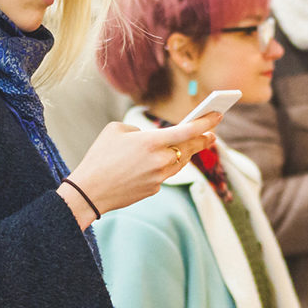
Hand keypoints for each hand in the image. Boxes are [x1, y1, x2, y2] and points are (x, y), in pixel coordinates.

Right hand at [57, 113, 220, 227]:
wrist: (90, 192)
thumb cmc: (99, 157)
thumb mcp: (115, 131)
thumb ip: (139, 130)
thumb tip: (151, 137)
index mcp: (151, 141)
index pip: (188, 131)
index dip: (205, 122)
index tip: (218, 116)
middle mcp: (160, 160)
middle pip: (190, 148)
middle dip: (203, 139)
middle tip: (212, 134)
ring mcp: (159, 177)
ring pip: (180, 162)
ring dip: (187, 153)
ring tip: (195, 144)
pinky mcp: (155, 189)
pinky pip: (166, 174)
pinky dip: (166, 166)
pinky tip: (164, 162)